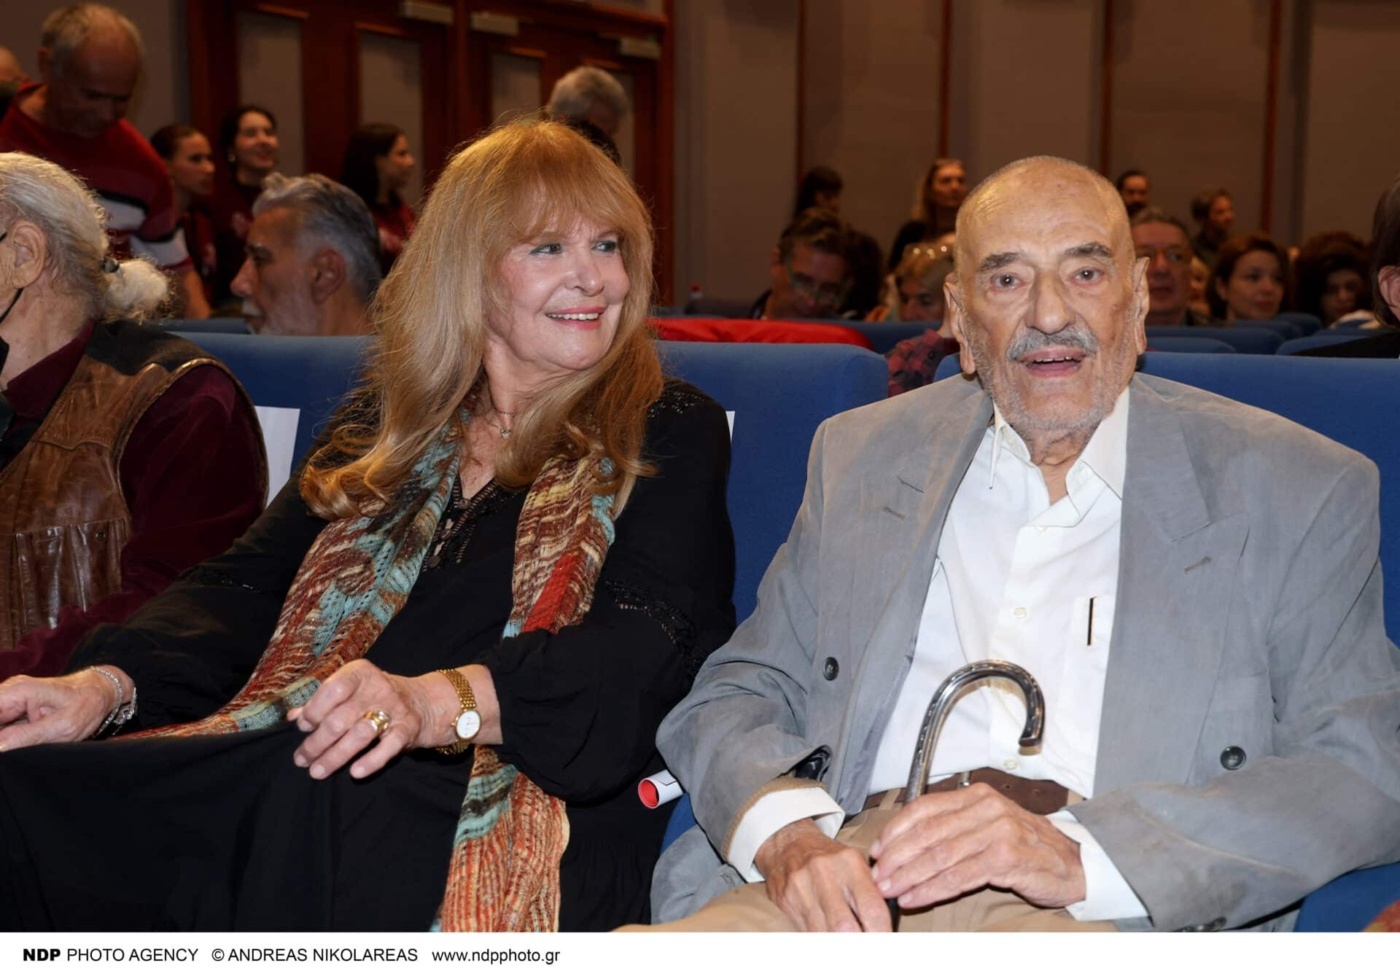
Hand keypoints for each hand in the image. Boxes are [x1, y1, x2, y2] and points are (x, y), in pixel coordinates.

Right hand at [0, 669, 124, 749]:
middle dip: (3, 738)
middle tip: (28, 743)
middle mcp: (9, 691)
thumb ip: (26, 737)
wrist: (99, 692)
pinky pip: (1, 724)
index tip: (9, 744)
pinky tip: (25, 741)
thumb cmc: (86, 706)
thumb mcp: (61, 727)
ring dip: (6, 739)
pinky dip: (7, 737)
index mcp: (18, 692)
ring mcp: (9, 699)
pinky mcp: (12, 707)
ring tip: (36, 738)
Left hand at [287, 660, 456, 779]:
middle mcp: (378, 688)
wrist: (424, 702)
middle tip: (301, 760)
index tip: (302, 727)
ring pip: (359, 735)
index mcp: (360, 673)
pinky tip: (354, 773)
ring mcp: (394, 709)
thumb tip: (292, 717)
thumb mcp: (352, 690)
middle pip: (340, 719)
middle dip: (316, 743)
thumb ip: (322, 701)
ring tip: (317, 771)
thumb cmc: (376, 696)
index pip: (332, 689)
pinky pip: (388, 748)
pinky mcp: (407, 729)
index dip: (314, 710)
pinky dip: (371, 761)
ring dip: (334, 756)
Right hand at [753, 818, 891, 931]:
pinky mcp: (787, 902)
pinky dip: (823, 939)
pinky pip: (808, 932)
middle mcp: (824, 874)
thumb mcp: (855, 865)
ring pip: (824, 934)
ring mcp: (802, 888)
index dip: (882, 934)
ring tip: (850, 942)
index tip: (886, 942)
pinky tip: (831, 936)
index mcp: (849, 863)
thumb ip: (871, 892)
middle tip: (869, 948)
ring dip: (840, 944)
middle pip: (844, 928)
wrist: (790, 843)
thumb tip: (886, 929)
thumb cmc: (830, 858)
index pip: (872, 909)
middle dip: (859, 944)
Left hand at [868, 783, 1085, 909]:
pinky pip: (959, 876)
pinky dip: (932, 889)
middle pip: (927, 832)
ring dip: (908, 876)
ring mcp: (997, 831)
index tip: (876, 850)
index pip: (923, 808)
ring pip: (940, 855)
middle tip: (876, 875)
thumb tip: (903, 844)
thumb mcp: (987, 825)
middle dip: (896, 857)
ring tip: (888, 889)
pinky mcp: (1006, 857)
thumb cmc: (1024, 846)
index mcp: (975, 796)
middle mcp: (985, 808)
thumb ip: (952, 827)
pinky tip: (915, 898)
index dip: (895, 830)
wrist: (1071, 863)